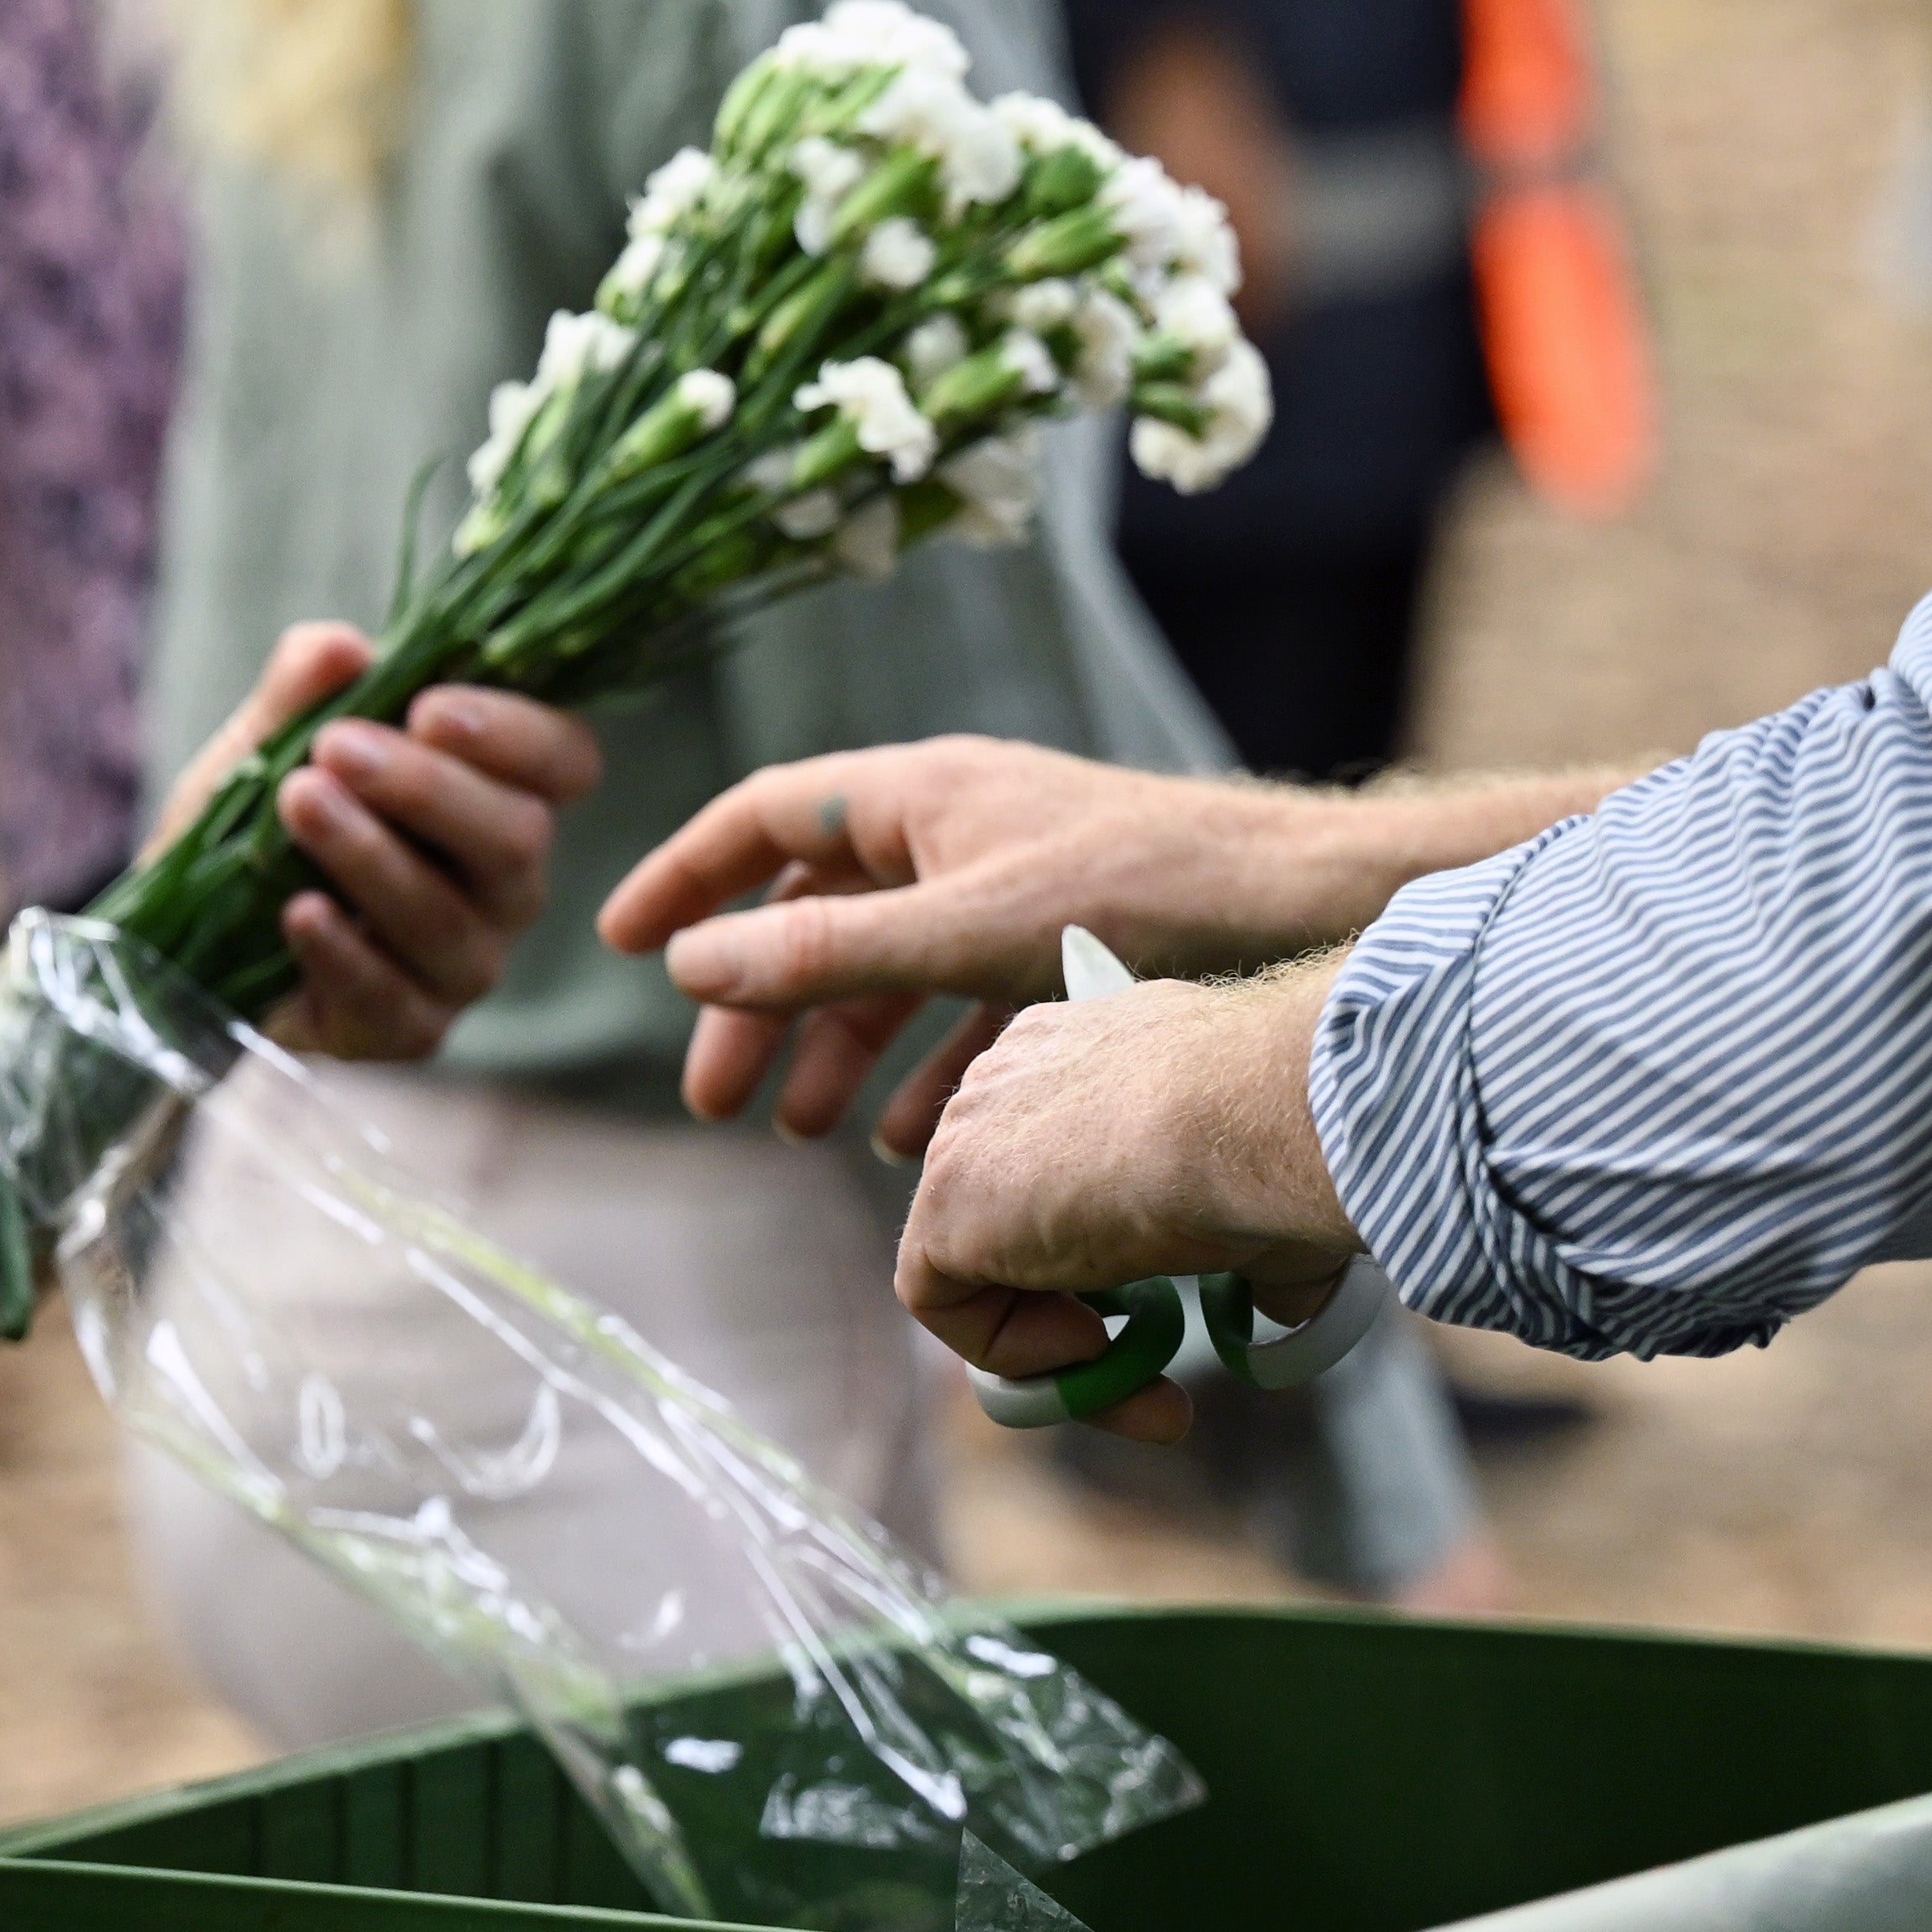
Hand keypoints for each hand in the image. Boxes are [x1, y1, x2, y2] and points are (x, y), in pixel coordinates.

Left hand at [156, 623, 601, 1063]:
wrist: (185, 925)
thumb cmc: (259, 817)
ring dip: (371, 857)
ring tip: (298, 804)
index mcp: (499, 793)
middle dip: (426, 788)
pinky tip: (297, 912)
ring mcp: (463, 964)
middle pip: (517, 839)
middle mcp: (503, 884)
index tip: (427, 707)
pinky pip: (393, 1000)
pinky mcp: (408, 1029)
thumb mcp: (264, 740)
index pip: (564, 762)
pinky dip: (342, 953)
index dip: (516, 735)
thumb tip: (340, 649)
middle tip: (335, 748)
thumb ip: (301, 691)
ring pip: (448, 920)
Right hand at [606, 737, 1488, 1149]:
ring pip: (888, 965)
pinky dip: (922, 1067)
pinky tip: (905, 1136)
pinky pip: (960, 1003)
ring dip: (836, 1047)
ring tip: (802, 1131)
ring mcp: (1008, 884)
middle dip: (757, 1006)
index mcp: (920, 795)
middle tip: (715, 1099)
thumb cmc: (1148, 897)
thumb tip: (686, 965)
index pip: (763, 817)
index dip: (685, 878)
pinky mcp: (1062, 940)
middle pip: (815, 909)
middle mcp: (954, 829)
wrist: (1311, 906)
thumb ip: (824, 952)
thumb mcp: (964, 933)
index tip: (619, 945)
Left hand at [890, 963, 1359, 1441]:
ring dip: (1059, 1345)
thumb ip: (1252, 1243)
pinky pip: (942, 1300)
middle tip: (1162, 1380)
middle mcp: (1011, 1078)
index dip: (1113, 1257)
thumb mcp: (1270, 1187)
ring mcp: (968, 1136)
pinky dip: (1008, 1347)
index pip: (1064, 1165)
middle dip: (1086, 1314)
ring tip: (1141, 1374)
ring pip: (982, 1267)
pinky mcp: (943, 1203)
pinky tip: (1088, 1341)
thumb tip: (1280, 1303)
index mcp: (1081, 1051)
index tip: (1181, 1313)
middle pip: (1019, 1222)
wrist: (1257, 1112)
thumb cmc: (1286, 1135)